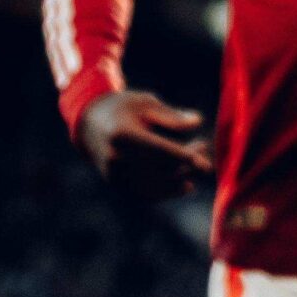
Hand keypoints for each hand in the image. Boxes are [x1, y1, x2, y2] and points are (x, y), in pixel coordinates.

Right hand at [77, 89, 212, 196]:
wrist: (90, 123)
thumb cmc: (124, 107)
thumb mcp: (147, 103)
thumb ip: (171, 116)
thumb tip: (198, 122)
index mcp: (124, 136)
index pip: (161, 151)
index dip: (186, 159)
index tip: (206, 165)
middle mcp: (116, 158)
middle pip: (158, 170)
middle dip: (185, 166)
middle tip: (203, 148)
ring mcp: (113, 174)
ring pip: (152, 187)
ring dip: (178, 181)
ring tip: (195, 167)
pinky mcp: (114, 183)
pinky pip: (142, 193)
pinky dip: (164, 192)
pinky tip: (185, 186)